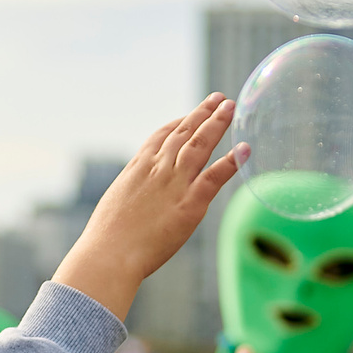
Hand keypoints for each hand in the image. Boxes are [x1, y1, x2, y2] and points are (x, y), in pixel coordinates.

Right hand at [52, 96, 244, 320]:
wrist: (109, 254)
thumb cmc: (107, 238)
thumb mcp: (116, 203)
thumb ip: (134, 194)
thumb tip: (140, 200)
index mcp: (138, 167)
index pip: (161, 135)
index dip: (179, 122)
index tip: (192, 113)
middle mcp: (157, 168)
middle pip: (184, 133)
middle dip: (203, 113)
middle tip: (220, 98)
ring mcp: (175, 184)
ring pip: (200, 145)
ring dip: (217, 123)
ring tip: (230, 108)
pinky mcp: (190, 204)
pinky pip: (215, 177)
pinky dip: (232, 161)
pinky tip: (245, 149)